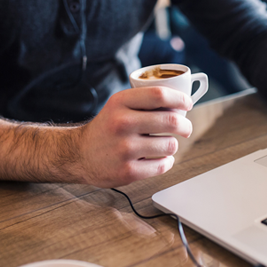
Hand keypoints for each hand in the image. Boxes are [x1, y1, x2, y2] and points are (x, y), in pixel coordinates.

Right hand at [77, 86, 192, 187]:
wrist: (79, 154)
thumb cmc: (107, 128)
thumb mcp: (119, 105)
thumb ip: (145, 101)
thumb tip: (181, 103)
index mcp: (120, 102)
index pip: (160, 95)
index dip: (180, 99)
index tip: (187, 104)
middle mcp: (122, 123)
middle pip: (171, 120)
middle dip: (185, 125)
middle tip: (186, 128)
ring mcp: (124, 149)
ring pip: (170, 145)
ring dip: (173, 145)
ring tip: (165, 144)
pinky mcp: (128, 171)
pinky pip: (163, 165)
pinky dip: (167, 162)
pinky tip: (161, 158)